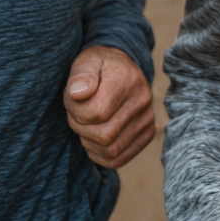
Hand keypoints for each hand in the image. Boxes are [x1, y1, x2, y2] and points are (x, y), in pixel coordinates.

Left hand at [63, 45, 154, 167]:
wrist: (122, 67)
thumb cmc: (100, 66)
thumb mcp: (87, 61)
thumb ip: (81, 75)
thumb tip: (76, 94)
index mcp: (127, 81)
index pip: (96, 113)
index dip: (75, 110)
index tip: (71, 96)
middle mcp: (142, 101)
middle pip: (104, 135)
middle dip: (80, 127)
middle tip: (75, 111)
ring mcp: (147, 119)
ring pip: (110, 150)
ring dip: (88, 141)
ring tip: (85, 121)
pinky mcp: (147, 134)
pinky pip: (119, 159)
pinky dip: (99, 154)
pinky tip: (93, 136)